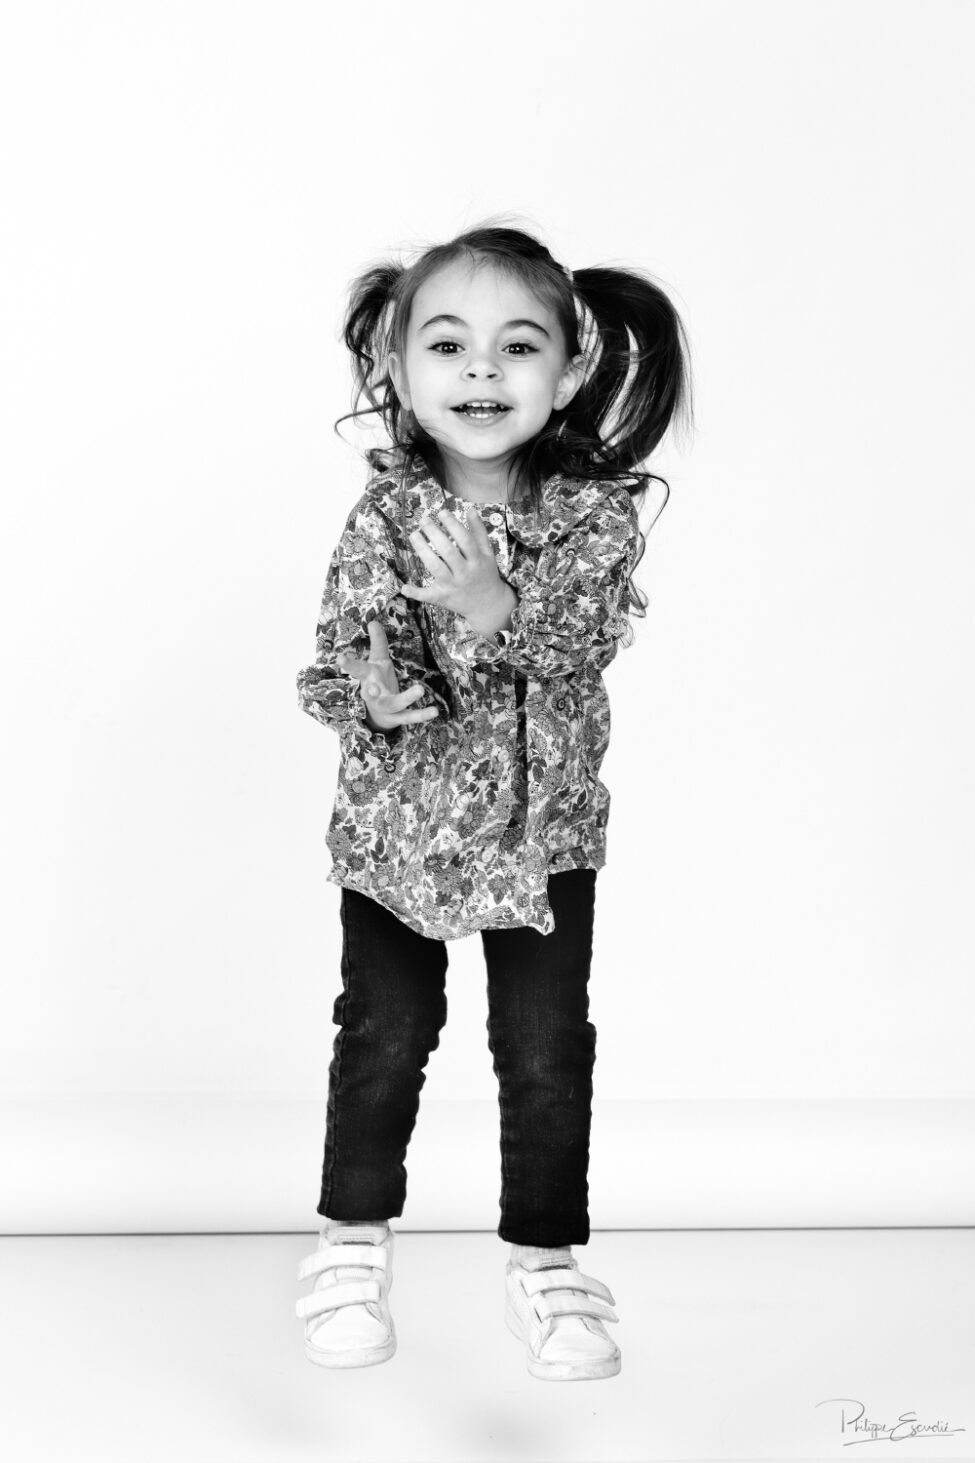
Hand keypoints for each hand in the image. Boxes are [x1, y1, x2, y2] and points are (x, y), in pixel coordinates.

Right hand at [337, 619, 439, 732]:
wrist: (378, 713)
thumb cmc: (377, 680)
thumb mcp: (378, 660)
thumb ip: (378, 642)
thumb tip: (372, 621)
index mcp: (368, 678)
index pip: (357, 669)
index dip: (349, 664)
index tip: (339, 658)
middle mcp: (373, 694)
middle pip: (369, 694)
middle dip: (370, 692)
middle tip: (372, 688)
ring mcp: (384, 707)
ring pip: (393, 705)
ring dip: (405, 698)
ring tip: (420, 690)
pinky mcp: (397, 718)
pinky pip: (409, 717)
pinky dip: (421, 715)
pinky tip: (434, 711)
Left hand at [399, 507, 509, 624]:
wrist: (488, 604)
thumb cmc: (485, 573)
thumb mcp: (487, 552)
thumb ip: (479, 531)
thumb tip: (470, 509)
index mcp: (477, 560)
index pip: (465, 540)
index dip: (453, 525)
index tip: (441, 512)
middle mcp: (465, 573)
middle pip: (448, 551)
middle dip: (434, 534)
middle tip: (423, 520)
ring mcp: (453, 586)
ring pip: (436, 567)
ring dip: (422, 551)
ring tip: (414, 535)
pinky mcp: (443, 597)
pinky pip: (428, 596)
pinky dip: (415, 593)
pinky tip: (403, 587)